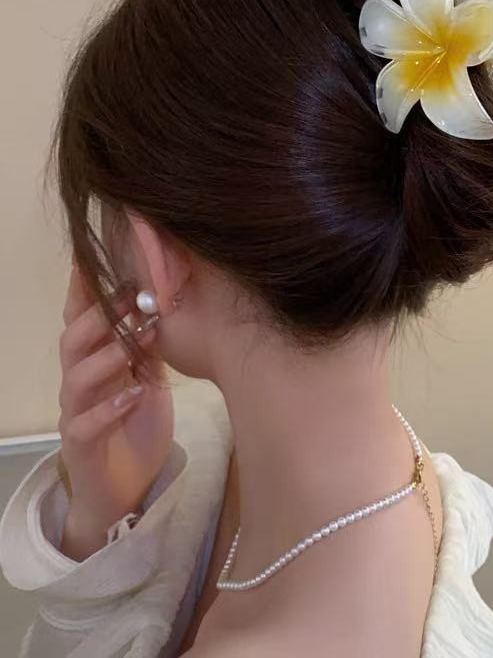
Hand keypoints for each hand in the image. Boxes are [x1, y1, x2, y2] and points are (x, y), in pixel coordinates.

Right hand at [57, 262, 174, 558]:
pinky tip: (133, 394)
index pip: (82, 320)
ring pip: (76, 378)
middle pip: (73, 341)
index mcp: (94, 361)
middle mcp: (79, 382)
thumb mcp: (147, 376)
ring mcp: (76, 414)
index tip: (93, 259)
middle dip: (99, 316)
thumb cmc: (135, 424)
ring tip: (138, 340)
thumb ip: (148, 344)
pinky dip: (109, 407)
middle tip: (131, 296)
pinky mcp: (81, 445)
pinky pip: (85, 424)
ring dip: (107, 355)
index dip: (83, 291)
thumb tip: (166, 302)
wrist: (127, 485)